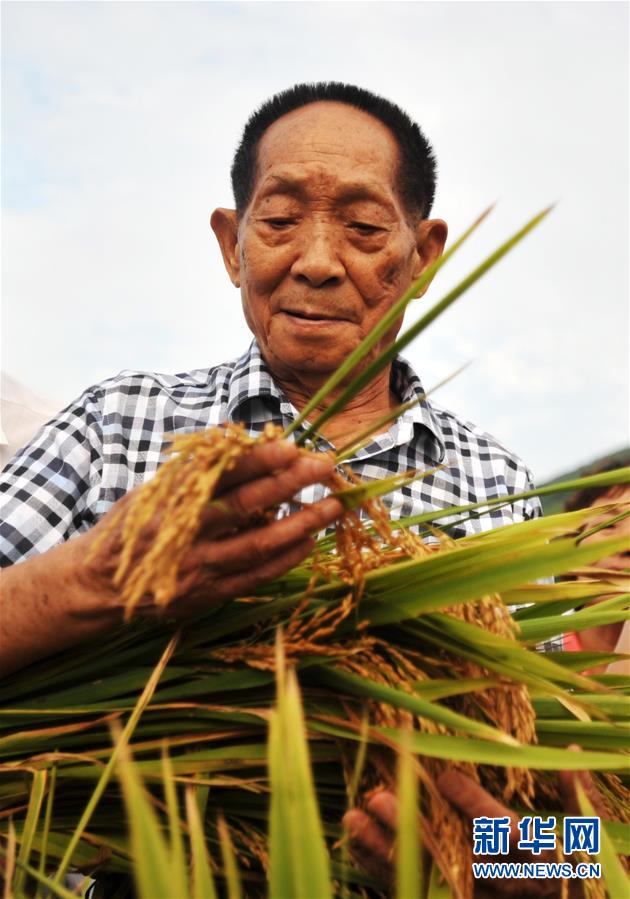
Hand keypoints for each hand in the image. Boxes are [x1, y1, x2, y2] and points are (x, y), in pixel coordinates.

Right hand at [78, 439, 342, 619]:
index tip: (291, 445)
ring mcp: (198, 567)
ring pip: (258, 544)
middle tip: (324, 466)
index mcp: (170, 500)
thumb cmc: (133, 527)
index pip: (220, 474)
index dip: (257, 459)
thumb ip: (194, 470)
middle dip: (289, 484)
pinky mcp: (208, 594)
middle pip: (245, 505)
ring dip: (300, 524)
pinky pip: (256, 576)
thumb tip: (237, 439)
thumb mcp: (153, 490)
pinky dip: (286, 558)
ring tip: (332, 506)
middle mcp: (185, 533)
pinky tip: (309, 541)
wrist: (100, 585)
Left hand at [344, 758, 605, 896]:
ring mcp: (470, 896)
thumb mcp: (585, 838)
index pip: (503, 835)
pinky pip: (408, 886)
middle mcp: (498, 884)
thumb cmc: (571, 874)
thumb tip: (572, 749)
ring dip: (383, 847)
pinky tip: (354, 836)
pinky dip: (379, 863)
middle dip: (411, 828)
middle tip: (378, 796)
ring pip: (421, 875)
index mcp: (535, 863)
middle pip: (449, 857)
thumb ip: (575, 798)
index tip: (446, 778)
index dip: (474, 807)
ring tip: (352, 815)